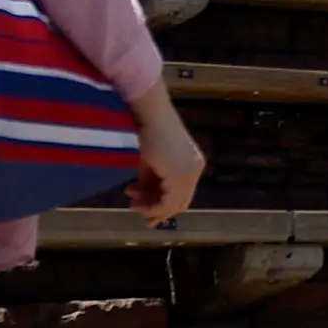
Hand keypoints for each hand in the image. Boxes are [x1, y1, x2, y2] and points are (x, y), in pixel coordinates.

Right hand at [125, 89, 208, 225]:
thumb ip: (150, 181)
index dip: (163, 204)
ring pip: (172, 204)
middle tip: (137, 212)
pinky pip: (167, 202)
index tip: (142, 208)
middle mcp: (195, 170)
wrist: (151, 115)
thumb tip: (142, 200)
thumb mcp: (150, 162)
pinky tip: (134, 200)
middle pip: (179, 202)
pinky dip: (151, 206)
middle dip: (157, 210)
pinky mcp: (181, 177)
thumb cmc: (149, 131)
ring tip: (132, 203)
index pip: (181, 193)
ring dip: (150, 208)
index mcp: (193, 165)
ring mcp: (190, 174)